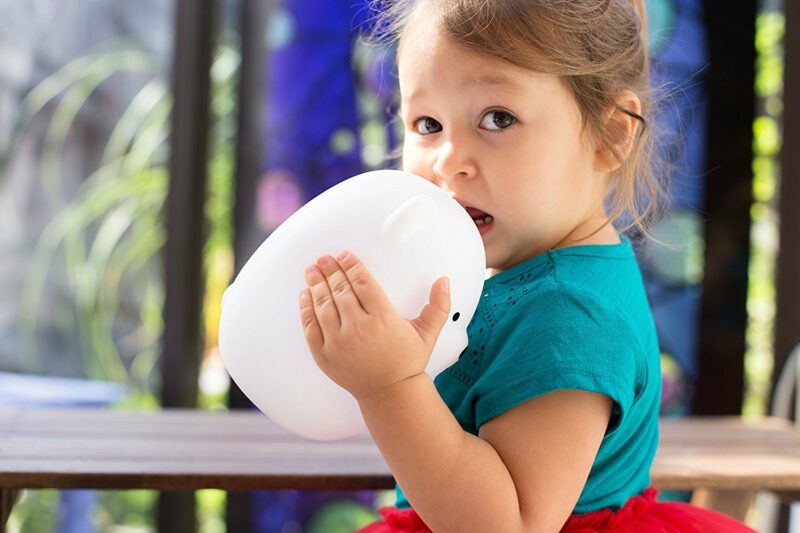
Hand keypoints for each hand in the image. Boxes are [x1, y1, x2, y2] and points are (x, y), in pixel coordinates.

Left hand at [299, 251, 450, 399]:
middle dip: (331, 270)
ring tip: (312, 269)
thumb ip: (438, 305)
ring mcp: (339, 343)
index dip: (352, 266)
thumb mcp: (428, 333)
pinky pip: (310, 327)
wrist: (390, 394)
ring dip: (316, 284)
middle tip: (325, 258)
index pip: (362, 283)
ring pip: (323, 305)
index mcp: (383, 319)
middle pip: (340, 290)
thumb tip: (444, 281)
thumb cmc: (407, 362)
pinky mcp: (324, 355)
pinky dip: (306, 308)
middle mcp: (359, 329)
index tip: (345, 255)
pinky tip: (305, 294)